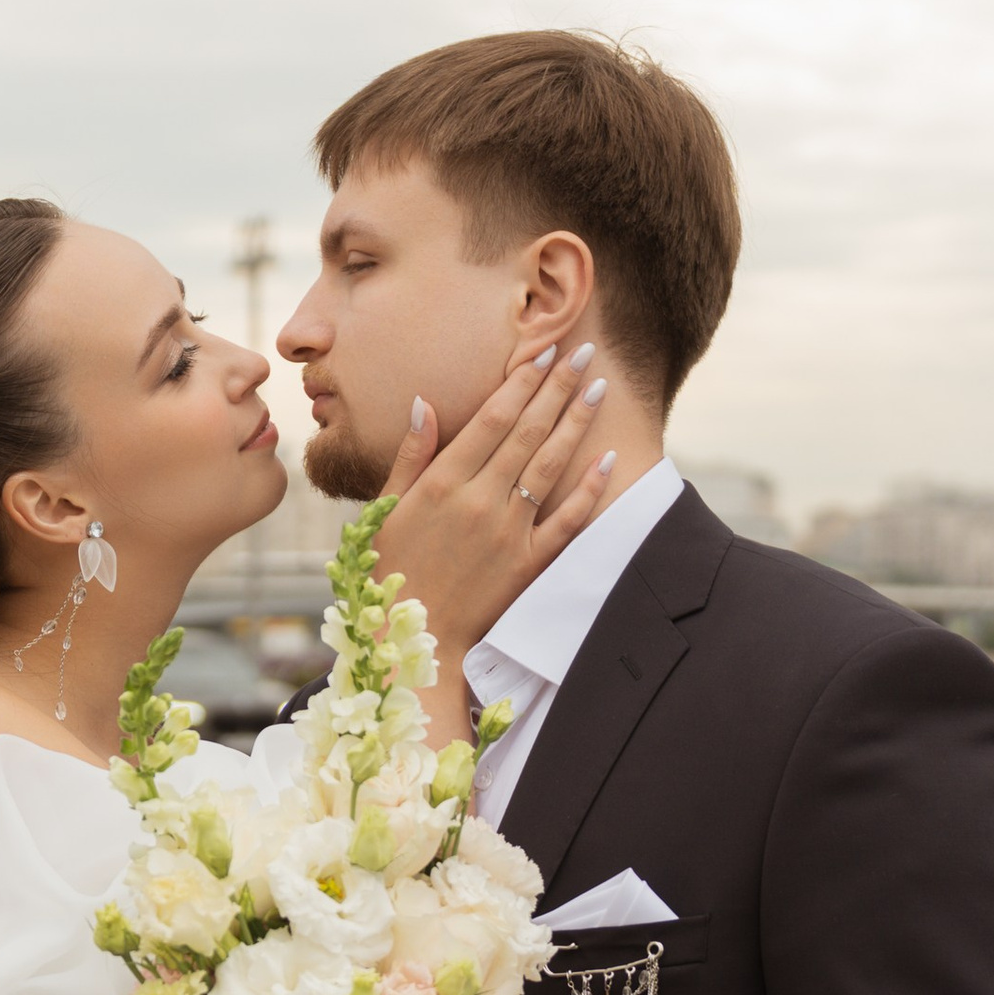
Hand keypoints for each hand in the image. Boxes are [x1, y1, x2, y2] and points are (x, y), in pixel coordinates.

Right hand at [372, 344, 614, 683]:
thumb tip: (424, 402)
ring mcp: (508, 532)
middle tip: (584, 352)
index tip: (541, 352)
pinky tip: (609, 457)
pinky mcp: (528, 563)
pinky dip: (590, 488)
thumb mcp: (384, 509)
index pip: (491, 419)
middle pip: (527, 432)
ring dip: (576, 423)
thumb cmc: (388, 571)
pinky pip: (567, 520)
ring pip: (550, 465)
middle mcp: (479, 500)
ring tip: (598, 388)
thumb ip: (410, 455)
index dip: (520, 383)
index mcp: (442, 483)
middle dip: (558, 388)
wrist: (410, 642)